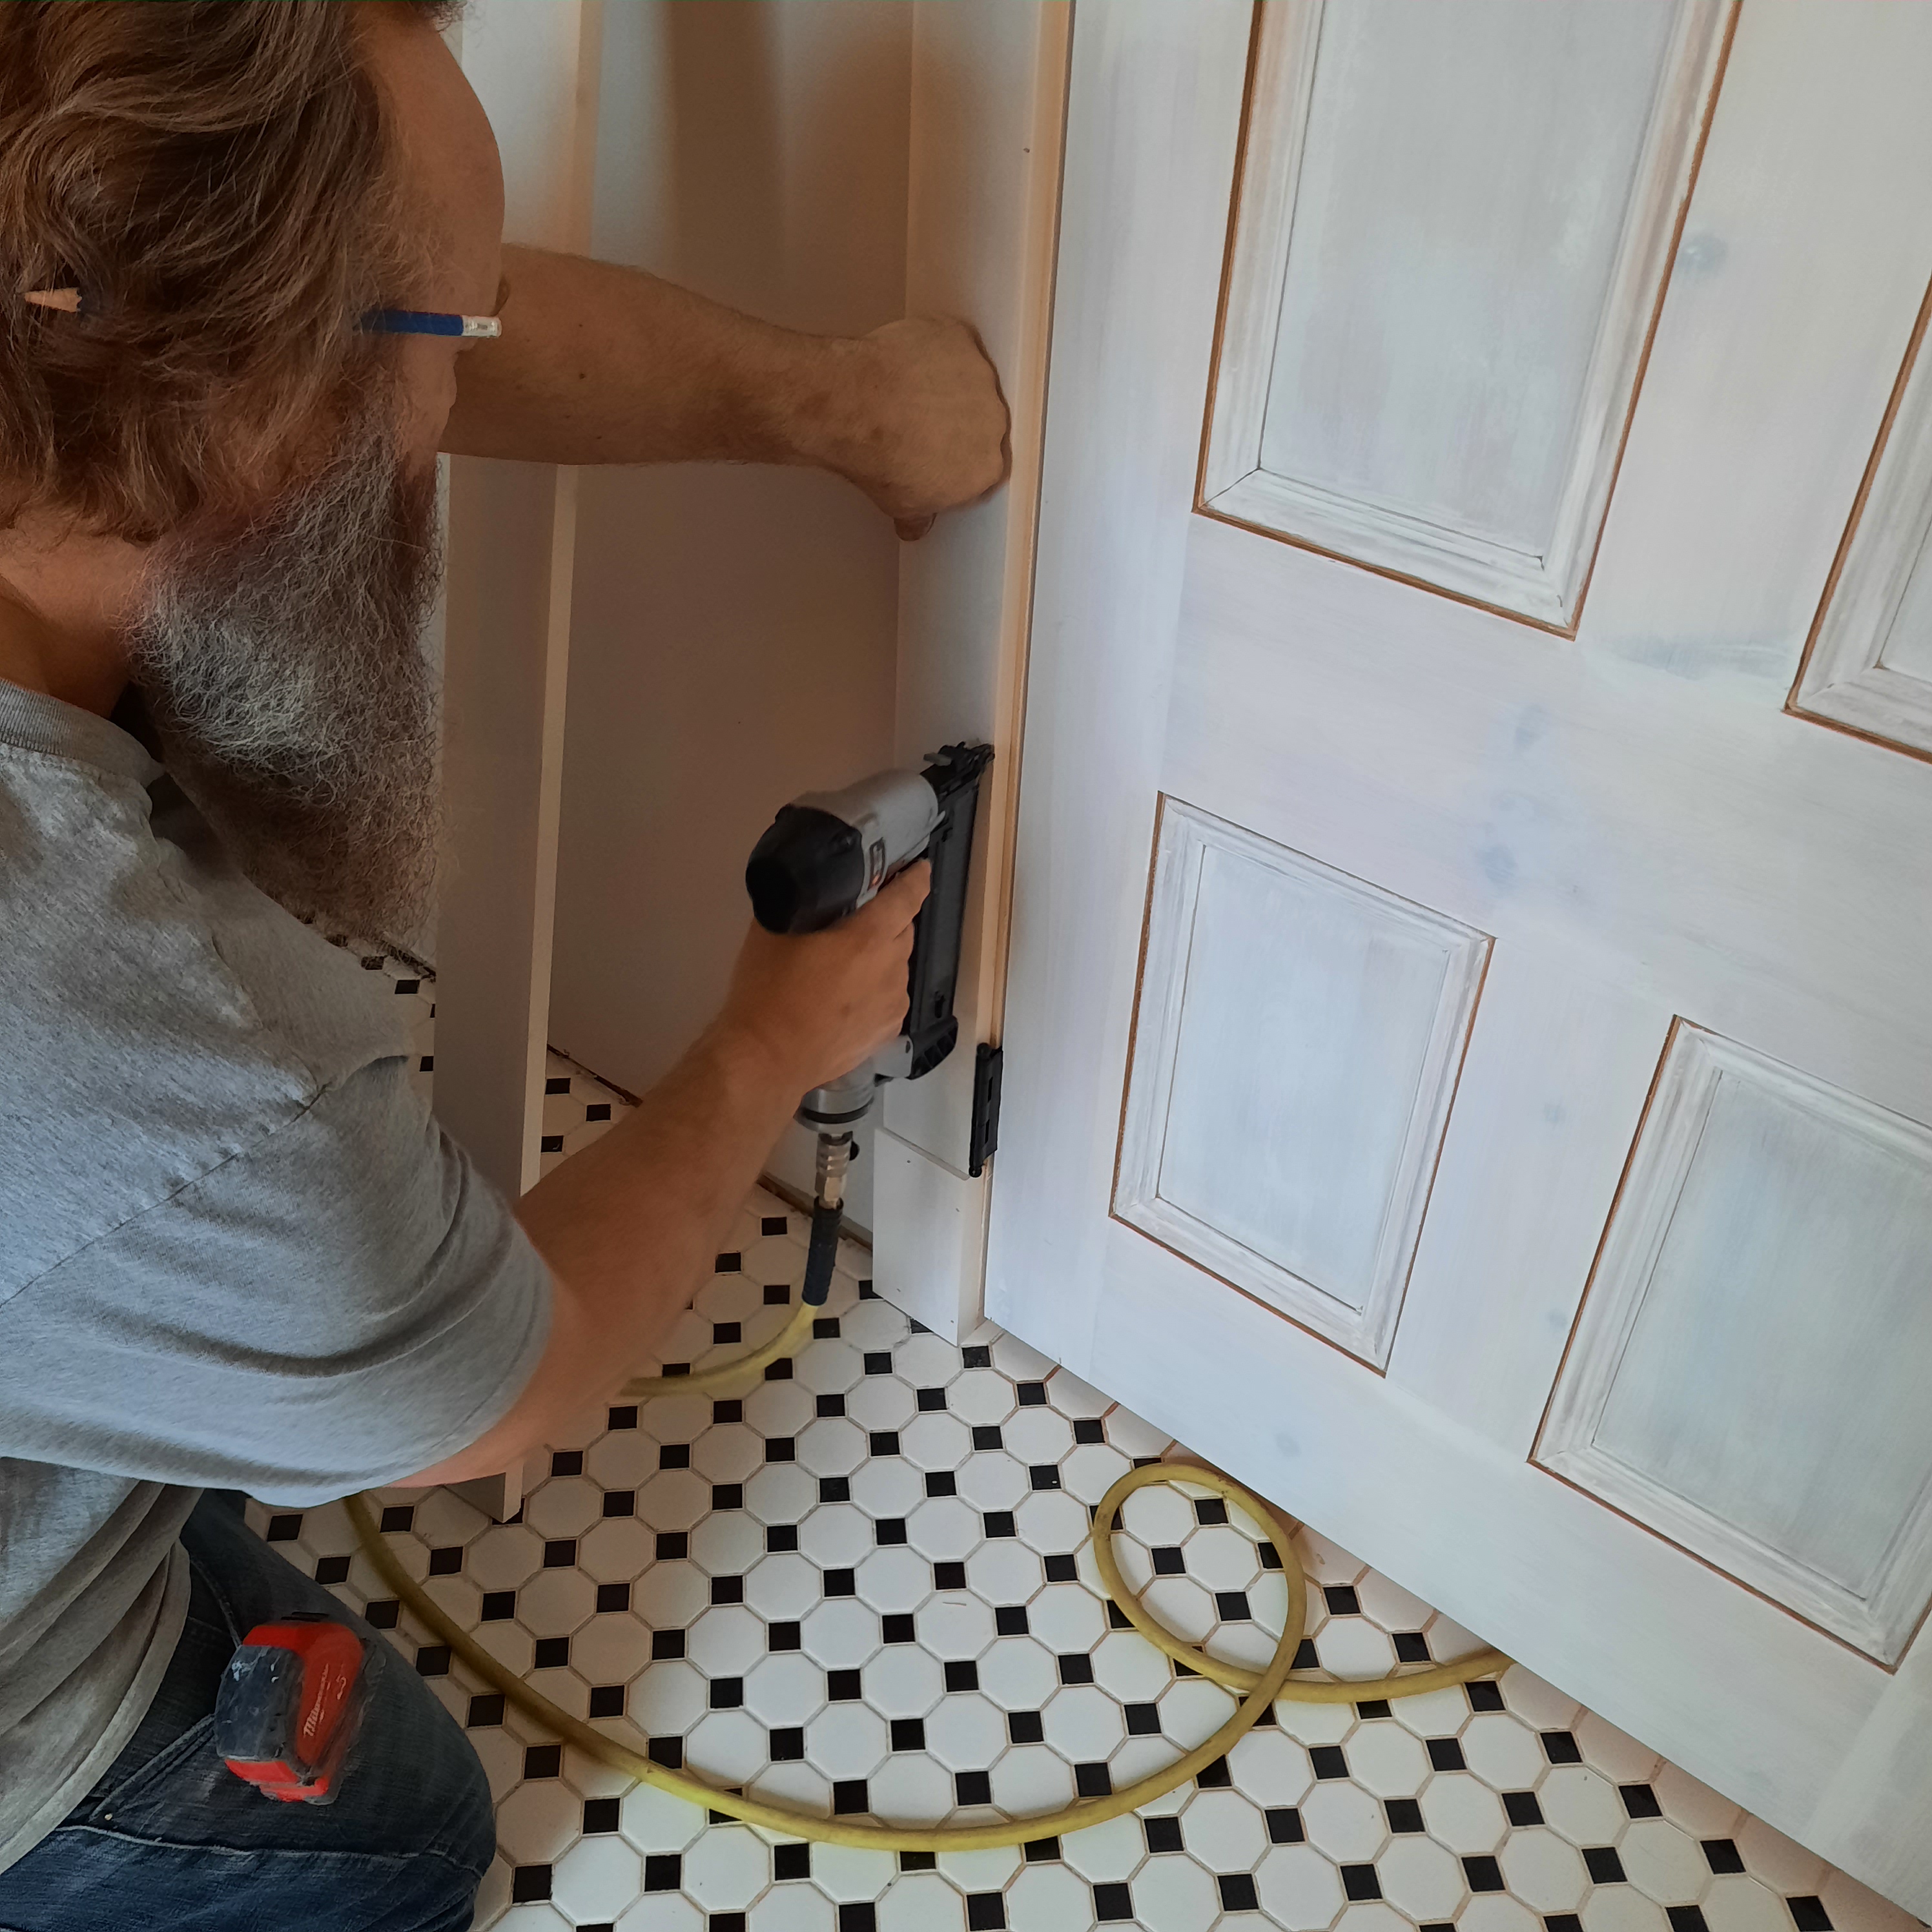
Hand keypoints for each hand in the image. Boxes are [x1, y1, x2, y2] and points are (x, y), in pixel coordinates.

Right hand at [713, 863, 930, 1098]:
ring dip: (881, 958)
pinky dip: (878, 990)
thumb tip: (809, 890)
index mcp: (868, 938)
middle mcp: (891, 968)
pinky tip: (848, 998)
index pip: (907, 897)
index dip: (916, 878)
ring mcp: (893, 1003)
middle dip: (889, 920)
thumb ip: (800, 904)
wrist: (768, 1058)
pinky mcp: (888, 1032)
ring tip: (846, 967)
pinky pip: (890, 997)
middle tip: (859, 920)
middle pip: (904, 930)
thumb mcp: (773, 932)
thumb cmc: (767, 992)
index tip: (919, 869)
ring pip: (897, 966)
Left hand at [822, 319, 1009, 538]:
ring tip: (910, 390)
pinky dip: (935, 349)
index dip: (961, 459)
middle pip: (983, 420)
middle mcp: (994, 422)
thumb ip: (921, 513)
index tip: (942, 455)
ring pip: (970, 380)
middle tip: (923, 421)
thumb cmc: (879, 457)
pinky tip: (909, 361)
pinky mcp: (960, 340)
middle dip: (957, 421)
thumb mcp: (901, 504)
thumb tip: (916, 522)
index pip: (985, 465)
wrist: (855, 408)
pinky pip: (954, 343)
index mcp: (987, 469)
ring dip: (947, 383)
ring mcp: (980, 377)